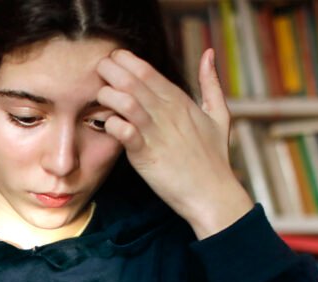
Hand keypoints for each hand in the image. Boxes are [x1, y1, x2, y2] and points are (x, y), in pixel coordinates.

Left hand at [96, 47, 253, 238]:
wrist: (212, 193)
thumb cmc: (215, 157)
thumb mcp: (219, 114)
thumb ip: (211, 83)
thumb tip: (208, 53)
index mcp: (179, 99)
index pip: (144, 69)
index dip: (122, 60)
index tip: (111, 63)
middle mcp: (166, 111)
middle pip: (130, 79)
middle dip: (108, 71)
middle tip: (97, 74)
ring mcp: (156, 132)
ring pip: (125, 101)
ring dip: (106, 96)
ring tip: (99, 99)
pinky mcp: (146, 155)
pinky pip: (123, 132)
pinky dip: (111, 124)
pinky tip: (108, 125)